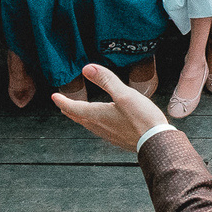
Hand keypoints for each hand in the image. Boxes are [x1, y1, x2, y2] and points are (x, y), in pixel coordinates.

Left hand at [54, 62, 168, 151]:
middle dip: (70, 109)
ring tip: (78, 113)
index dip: (63, 101)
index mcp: (98, 115)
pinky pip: (100, 130)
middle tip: (62, 104)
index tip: (54, 96)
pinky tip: (101, 122)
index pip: (74, 108)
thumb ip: (106, 80)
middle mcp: (100, 127)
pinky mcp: (118, 139)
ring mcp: (109, 135)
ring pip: (89, 125)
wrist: (157, 142)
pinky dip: (93, 123)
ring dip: (80, 117)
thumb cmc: (142, 118)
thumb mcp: (124, 94)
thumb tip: (87, 68)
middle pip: (79, 118)